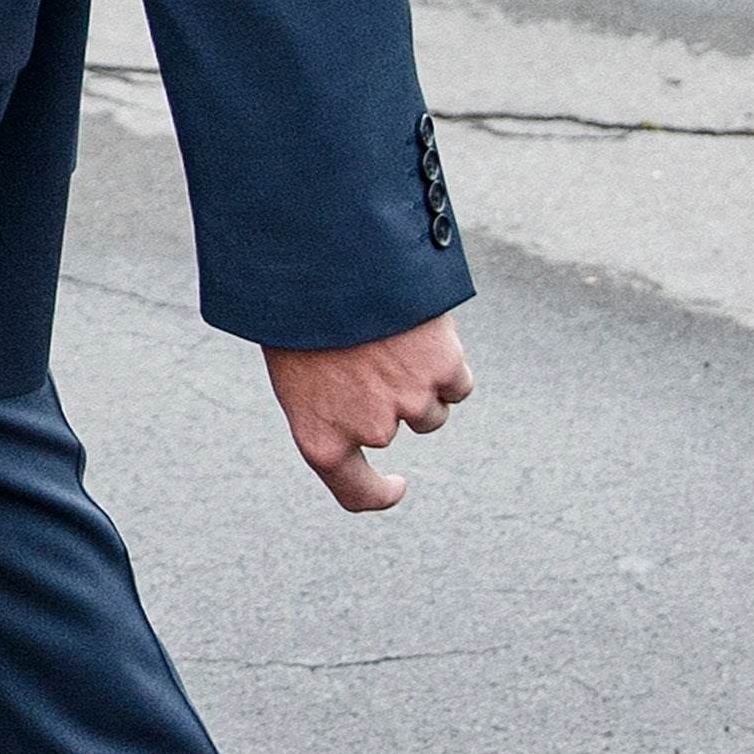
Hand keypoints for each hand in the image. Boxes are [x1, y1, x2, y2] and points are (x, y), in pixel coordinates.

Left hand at [266, 319, 469, 512]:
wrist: (322, 259)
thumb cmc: (295, 311)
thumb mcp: (294, 367)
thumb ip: (327, 399)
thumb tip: (355, 408)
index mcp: (320, 438)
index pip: (355, 491)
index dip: (377, 494)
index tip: (395, 486)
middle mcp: (369, 430)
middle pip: (397, 430)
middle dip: (390, 401)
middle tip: (369, 356)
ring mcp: (409, 401)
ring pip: (433, 410)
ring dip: (423, 386)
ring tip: (397, 342)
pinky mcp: (443, 369)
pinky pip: (459, 384)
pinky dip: (449, 366)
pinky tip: (428, 338)